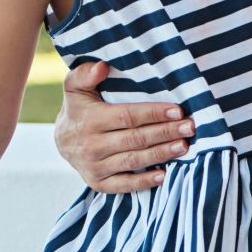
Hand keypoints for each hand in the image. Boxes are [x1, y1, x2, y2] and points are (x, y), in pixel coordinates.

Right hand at [54, 61, 189, 192]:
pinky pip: (123, 185)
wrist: (61, 140)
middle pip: (135, 139)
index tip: (178, 111)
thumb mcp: (76, 87)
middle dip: (165, 133)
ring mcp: (95, 166)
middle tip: (189, 127)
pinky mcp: (98, 183)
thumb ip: (85, 73)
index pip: (128, 116)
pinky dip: (143, 182)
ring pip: (133, 160)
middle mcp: (92, 145)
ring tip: (184, 147)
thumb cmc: (78, 108)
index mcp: (91, 120)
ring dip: (160, 154)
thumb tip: (103, 66)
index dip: (154, 114)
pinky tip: (164, 176)